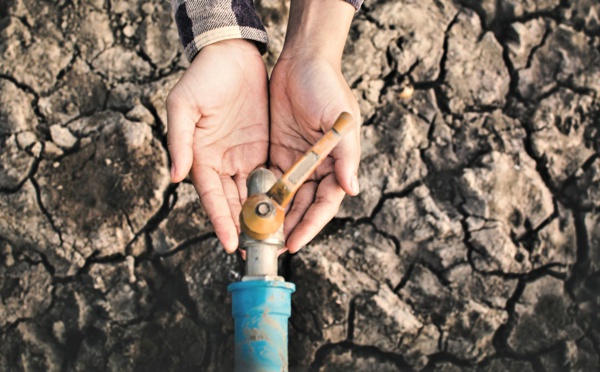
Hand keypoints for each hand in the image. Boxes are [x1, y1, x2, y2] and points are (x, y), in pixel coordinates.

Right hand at [166, 39, 268, 252]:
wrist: (232, 55)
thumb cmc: (203, 77)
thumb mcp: (184, 105)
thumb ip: (179, 141)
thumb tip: (175, 176)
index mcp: (200, 157)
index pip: (211, 197)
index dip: (220, 220)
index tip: (230, 243)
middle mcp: (221, 163)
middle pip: (232, 202)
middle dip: (243, 227)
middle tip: (255, 252)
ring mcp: (242, 157)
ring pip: (252, 194)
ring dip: (261, 217)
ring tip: (274, 240)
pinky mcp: (262, 148)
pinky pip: (269, 176)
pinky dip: (275, 195)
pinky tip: (286, 211)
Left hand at [270, 50, 359, 253]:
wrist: (302, 60)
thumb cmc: (327, 87)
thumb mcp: (341, 120)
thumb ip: (345, 155)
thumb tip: (352, 189)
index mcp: (336, 164)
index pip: (325, 204)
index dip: (311, 225)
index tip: (295, 243)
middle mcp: (317, 168)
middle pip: (304, 207)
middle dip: (290, 228)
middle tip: (272, 248)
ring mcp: (296, 162)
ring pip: (286, 199)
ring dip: (274, 218)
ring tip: (258, 237)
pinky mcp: (277, 152)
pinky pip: (269, 181)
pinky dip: (262, 197)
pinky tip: (249, 211)